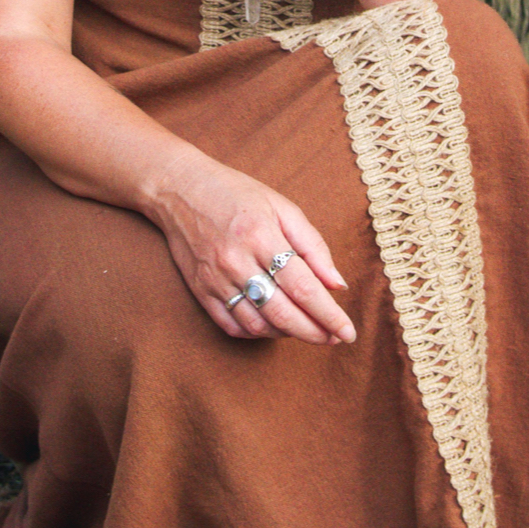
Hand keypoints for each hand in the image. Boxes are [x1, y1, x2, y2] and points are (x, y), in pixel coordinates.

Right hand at [148, 149, 355, 344]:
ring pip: (258, 324)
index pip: (303, 287)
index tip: (348, 332)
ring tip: (305, 328)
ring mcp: (216, 278)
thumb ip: (312, 245)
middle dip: (314, 332)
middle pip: (283, 313)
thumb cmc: (237, 194)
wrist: (181, 189)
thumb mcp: (281, 206)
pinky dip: (256, 332)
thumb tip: (338, 285)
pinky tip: (273, 326)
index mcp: (261, 235)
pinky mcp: (201, 290)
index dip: (328, 314)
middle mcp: (237, 260)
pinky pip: (232, 325)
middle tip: (333, 338)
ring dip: (287, 334)